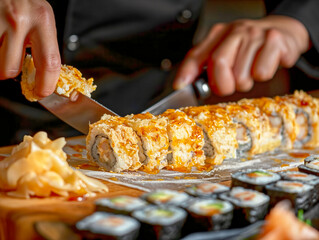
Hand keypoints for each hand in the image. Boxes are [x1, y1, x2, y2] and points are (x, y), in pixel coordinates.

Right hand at [0, 0, 59, 97]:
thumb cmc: (25, 2)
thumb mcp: (42, 18)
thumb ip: (45, 44)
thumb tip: (47, 77)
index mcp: (42, 21)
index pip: (49, 63)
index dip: (45, 85)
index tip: (42, 92)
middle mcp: (20, 21)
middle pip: (11, 69)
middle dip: (10, 72)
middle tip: (12, 60)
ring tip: (3, 45)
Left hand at [173, 15, 309, 95]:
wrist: (282, 32)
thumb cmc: (249, 47)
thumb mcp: (223, 51)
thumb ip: (201, 66)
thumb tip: (181, 83)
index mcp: (218, 34)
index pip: (196, 55)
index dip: (186, 72)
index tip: (179, 86)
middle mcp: (235, 31)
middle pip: (219, 63)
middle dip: (222, 84)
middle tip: (229, 86)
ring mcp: (255, 34)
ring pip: (241, 75)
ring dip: (245, 82)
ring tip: (250, 71)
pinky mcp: (275, 41)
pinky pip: (262, 72)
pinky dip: (262, 75)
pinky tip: (263, 65)